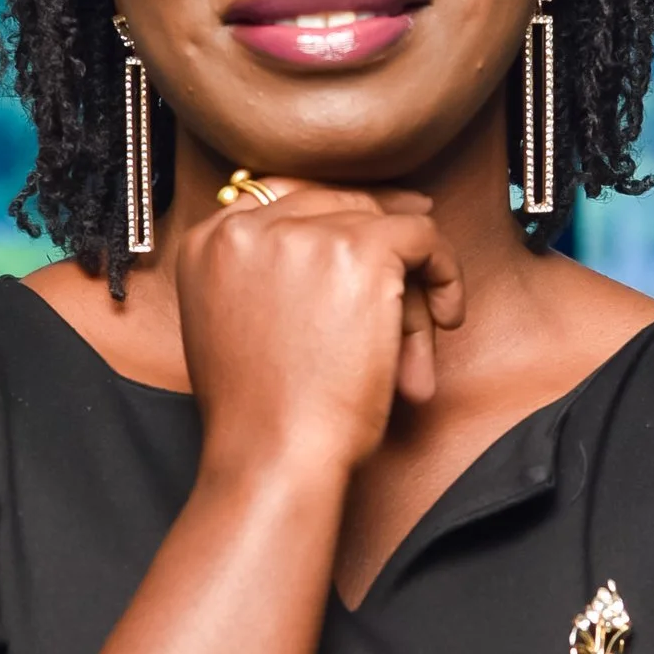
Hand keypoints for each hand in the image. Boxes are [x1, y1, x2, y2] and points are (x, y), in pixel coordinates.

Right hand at [173, 182, 465, 480]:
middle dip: (380, 264)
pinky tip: (445, 319)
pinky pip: (423, 236)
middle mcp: (248, 225)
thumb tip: (337, 240)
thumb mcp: (235, 327)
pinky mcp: (360, 250)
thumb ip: (262, 277)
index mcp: (208, 242)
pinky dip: (445, 272)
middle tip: (406, 315)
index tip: (382, 241)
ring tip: (411, 355)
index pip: (286, 200)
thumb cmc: (259, 415)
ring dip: (408, 290)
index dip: (339, 221)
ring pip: (382, 230)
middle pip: (339, 211)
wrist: (273, 454)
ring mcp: (304, 233)